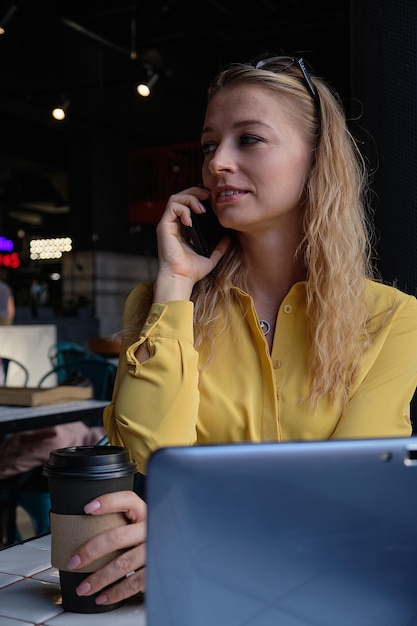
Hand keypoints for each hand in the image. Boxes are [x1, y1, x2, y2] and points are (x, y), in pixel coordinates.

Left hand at [66, 490, 146, 605]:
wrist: (173, 549)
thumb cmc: (144, 536)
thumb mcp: (137, 522)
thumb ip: (118, 521)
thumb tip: (82, 527)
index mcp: (143, 513)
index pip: (127, 500)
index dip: (109, 502)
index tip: (88, 508)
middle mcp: (149, 529)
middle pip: (118, 537)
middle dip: (92, 551)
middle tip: (74, 562)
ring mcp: (153, 550)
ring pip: (123, 564)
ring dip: (100, 578)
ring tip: (83, 588)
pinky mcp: (155, 569)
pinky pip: (134, 583)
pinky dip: (115, 593)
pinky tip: (102, 597)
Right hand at [154, 186, 229, 301]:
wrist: (181, 278)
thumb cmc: (192, 271)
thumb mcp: (211, 257)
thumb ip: (219, 247)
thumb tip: (229, 238)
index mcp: (183, 228)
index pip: (188, 204)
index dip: (199, 197)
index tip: (211, 200)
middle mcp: (174, 224)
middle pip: (181, 196)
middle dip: (195, 192)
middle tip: (208, 197)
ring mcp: (168, 224)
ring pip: (175, 198)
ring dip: (190, 199)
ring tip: (201, 209)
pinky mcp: (163, 226)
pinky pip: (172, 207)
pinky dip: (183, 209)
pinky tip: (191, 220)